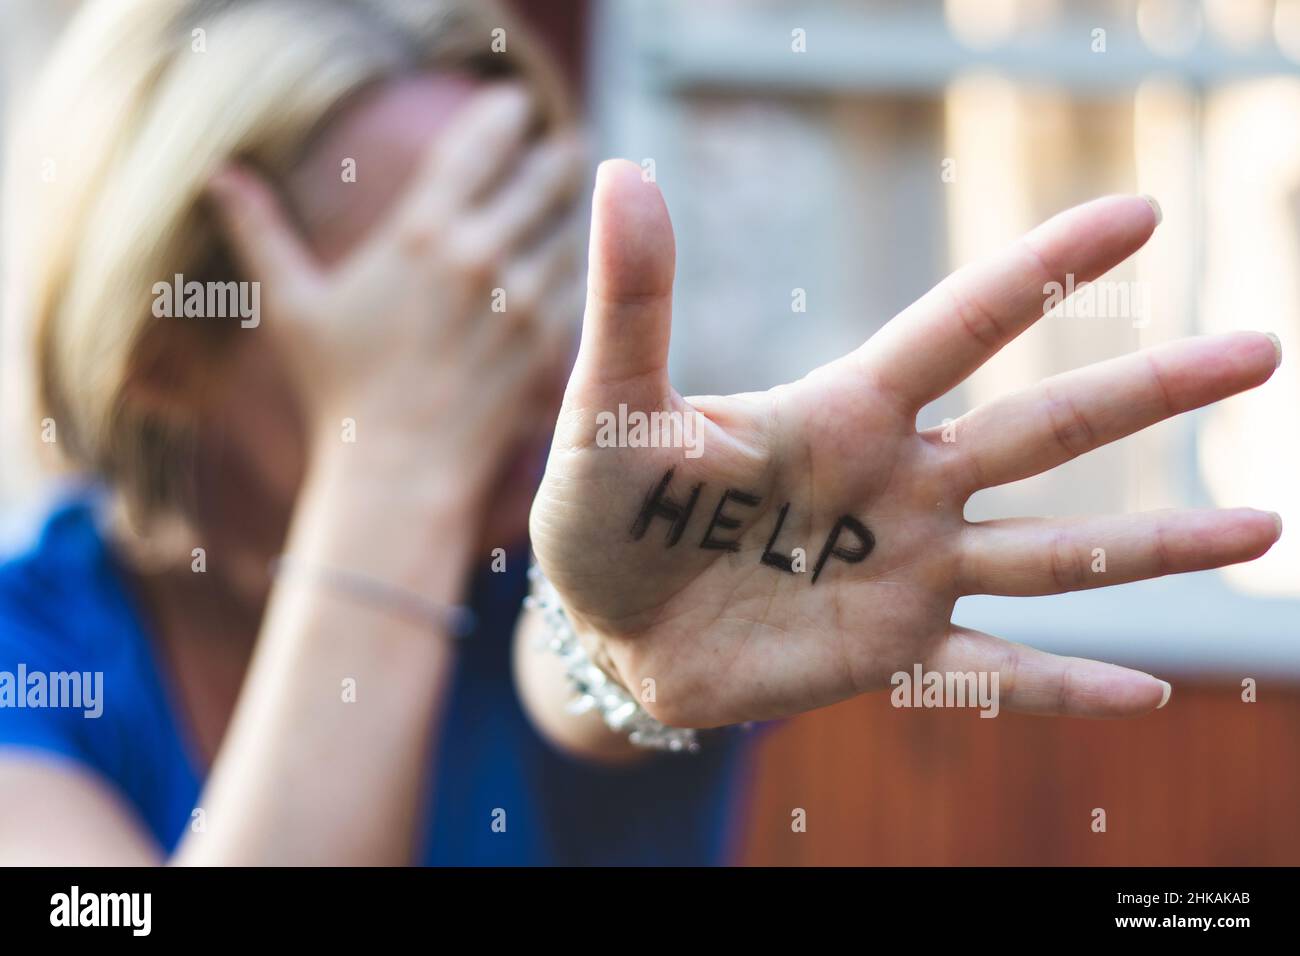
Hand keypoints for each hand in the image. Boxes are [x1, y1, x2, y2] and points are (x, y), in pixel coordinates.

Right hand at [207, 84, 582, 504]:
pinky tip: (578, 259)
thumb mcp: (293, 306)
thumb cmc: (340, 390)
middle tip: (561, 147)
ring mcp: (523, 301)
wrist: (400, 468)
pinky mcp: (549, 342)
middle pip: (542, 176)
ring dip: (573, 206)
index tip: (513, 104)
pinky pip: (582, 282)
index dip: (502, 115)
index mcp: (422, 234)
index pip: (477, 145)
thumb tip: (220, 176)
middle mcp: (481, 257)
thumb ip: (262, 233)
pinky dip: (582, 263)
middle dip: (555, 155)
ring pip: (571, 228)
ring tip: (573, 195)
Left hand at [530, 160, 1281, 727]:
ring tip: (1262, 523)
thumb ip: (632, 301)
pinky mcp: (889, 654)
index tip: (1137, 213)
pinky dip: (1062, 685)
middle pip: (1044, 430)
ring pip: (1051, 554)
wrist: (604, 628)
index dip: (1044, 270)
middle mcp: (898, 484)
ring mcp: (906, 572)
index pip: (961, 325)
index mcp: (841, 413)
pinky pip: (992, 672)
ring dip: (1151, 544)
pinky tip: (1147, 696)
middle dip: (1149, 391)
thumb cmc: (603, 510)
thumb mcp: (611, 408)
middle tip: (1261, 349)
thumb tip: (621, 169)